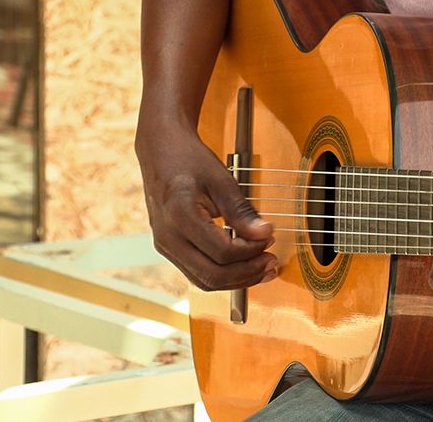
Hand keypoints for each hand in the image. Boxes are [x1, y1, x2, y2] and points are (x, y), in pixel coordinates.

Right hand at [135, 124, 276, 290]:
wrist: (161, 151)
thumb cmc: (190, 160)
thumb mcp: (221, 180)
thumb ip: (242, 210)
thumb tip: (264, 234)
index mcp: (179, 214)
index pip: (222, 251)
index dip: (251, 250)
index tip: (269, 237)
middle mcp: (167, 236)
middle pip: (212, 275)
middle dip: (247, 273)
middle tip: (271, 262)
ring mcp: (164, 246)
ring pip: (204, 281)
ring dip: (237, 280)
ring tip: (263, 268)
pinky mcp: (169, 249)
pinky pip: (198, 274)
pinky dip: (223, 275)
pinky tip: (245, 267)